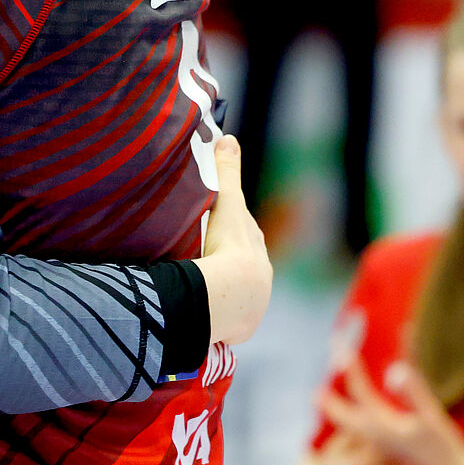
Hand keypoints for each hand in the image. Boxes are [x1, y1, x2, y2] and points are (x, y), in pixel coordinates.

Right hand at [195, 136, 270, 344]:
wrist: (230, 295)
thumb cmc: (227, 246)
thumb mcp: (226, 204)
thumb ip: (226, 172)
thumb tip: (228, 137)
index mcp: (256, 249)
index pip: (244, 234)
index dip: (231, 229)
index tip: (217, 227)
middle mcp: (260, 277)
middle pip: (243, 264)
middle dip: (229, 260)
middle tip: (206, 256)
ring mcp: (252, 304)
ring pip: (238, 292)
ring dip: (223, 290)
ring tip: (203, 289)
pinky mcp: (240, 327)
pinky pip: (228, 319)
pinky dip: (218, 314)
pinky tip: (206, 314)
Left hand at [320, 353, 463, 464]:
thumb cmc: (445, 443)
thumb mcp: (431, 414)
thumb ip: (413, 390)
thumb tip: (394, 368)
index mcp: (382, 424)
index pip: (359, 390)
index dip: (351, 368)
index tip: (341, 348)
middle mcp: (374, 435)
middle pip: (341, 415)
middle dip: (329, 400)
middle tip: (315, 391)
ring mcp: (379, 444)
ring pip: (347, 426)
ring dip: (335, 410)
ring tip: (322, 399)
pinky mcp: (386, 449)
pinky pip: (357, 433)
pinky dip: (348, 420)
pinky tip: (351, 416)